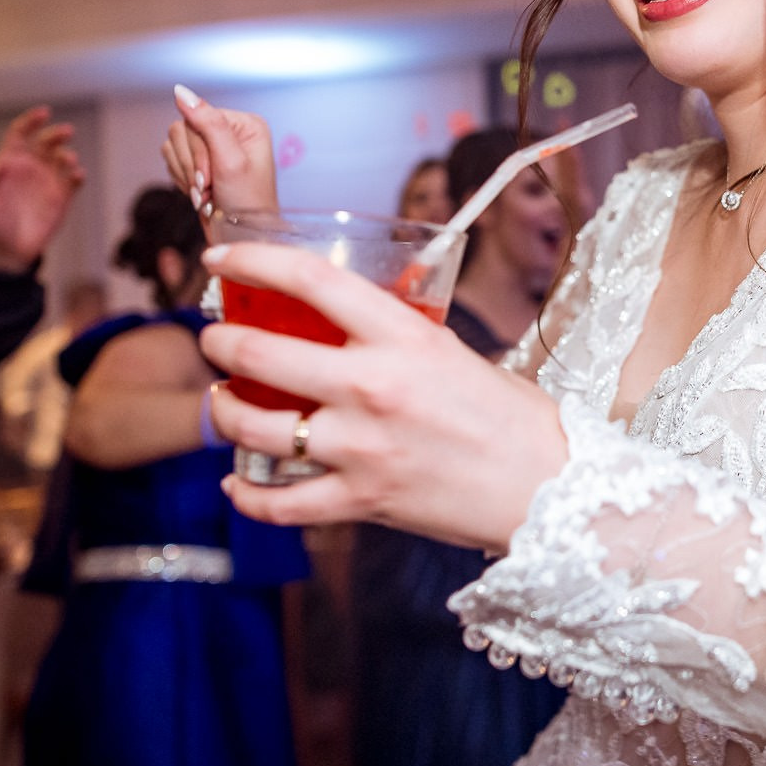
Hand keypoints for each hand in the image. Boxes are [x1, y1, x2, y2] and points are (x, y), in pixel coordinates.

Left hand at [0, 106, 83, 271]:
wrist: (8, 250)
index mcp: (10, 162)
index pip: (21, 134)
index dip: (31, 120)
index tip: (44, 113)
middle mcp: (31, 167)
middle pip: (46, 141)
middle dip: (56, 134)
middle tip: (66, 132)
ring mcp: (48, 181)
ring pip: (62, 158)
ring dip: (67, 154)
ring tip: (68, 161)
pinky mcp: (62, 198)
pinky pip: (73, 181)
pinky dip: (78, 175)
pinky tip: (77, 175)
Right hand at [164, 84, 276, 218]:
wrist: (241, 238)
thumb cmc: (246, 205)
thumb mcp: (230, 161)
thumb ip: (208, 123)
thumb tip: (180, 91)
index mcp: (244, 124)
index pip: (198, 118)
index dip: (198, 151)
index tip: (209, 179)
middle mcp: (229, 131)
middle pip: (183, 131)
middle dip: (193, 166)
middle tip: (208, 189)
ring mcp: (212, 146)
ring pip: (173, 146)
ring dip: (186, 175)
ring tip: (206, 194)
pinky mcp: (198, 162)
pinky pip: (171, 160)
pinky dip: (181, 180)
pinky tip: (199, 194)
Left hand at [198, 241, 567, 546]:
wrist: (550, 491)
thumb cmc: (516, 420)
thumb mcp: (457, 354)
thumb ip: (399, 340)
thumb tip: (351, 327)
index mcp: (404, 337)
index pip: (312, 279)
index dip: (254, 262)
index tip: (222, 262)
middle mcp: (373, 386)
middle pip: (260, 354)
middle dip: (220, 343)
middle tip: (215, 340)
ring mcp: (362, 447)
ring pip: (254, 427)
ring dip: (224, 412)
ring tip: (223, 403)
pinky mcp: (362, 500)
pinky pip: (279, 502)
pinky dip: (247, 495)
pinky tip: (237, 484)